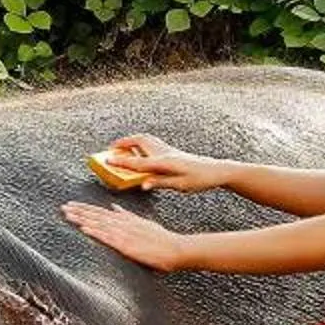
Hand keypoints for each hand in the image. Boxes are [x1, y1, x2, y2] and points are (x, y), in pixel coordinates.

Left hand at [62, 200, 191, 270]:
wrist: (175, 249)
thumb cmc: (162, 239)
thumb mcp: (143, 222)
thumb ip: (127, 215)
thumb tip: (114, 207)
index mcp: (126, 219)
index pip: (101, 212)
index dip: (86, 208)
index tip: (72, 205)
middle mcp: (123, 224)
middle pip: (97, 215)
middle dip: (79, 211)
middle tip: (63, 207)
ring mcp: (124, 233)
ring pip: (99, 224)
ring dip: (82, 219)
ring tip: (68, 214)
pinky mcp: (126, 245)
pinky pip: (107, 237)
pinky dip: (95, 232)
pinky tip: (84, 229)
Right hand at [94, 134, 233, 192]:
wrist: (217, 170)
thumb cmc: (201, 179)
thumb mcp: (180, 185)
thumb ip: (159, 183)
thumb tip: (143, 184)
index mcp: (165, 162)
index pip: (138, 162)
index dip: (121, 162)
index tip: (107, 160)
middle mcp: (165, 152)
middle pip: (139, 141)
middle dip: (123, 143)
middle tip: (111, 149)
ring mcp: (168, 149)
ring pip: (145, 139)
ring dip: (132, 141)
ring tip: (122, 147)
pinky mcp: (172, 150)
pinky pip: (151, 142)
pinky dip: (141, 143)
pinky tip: (139, 150)